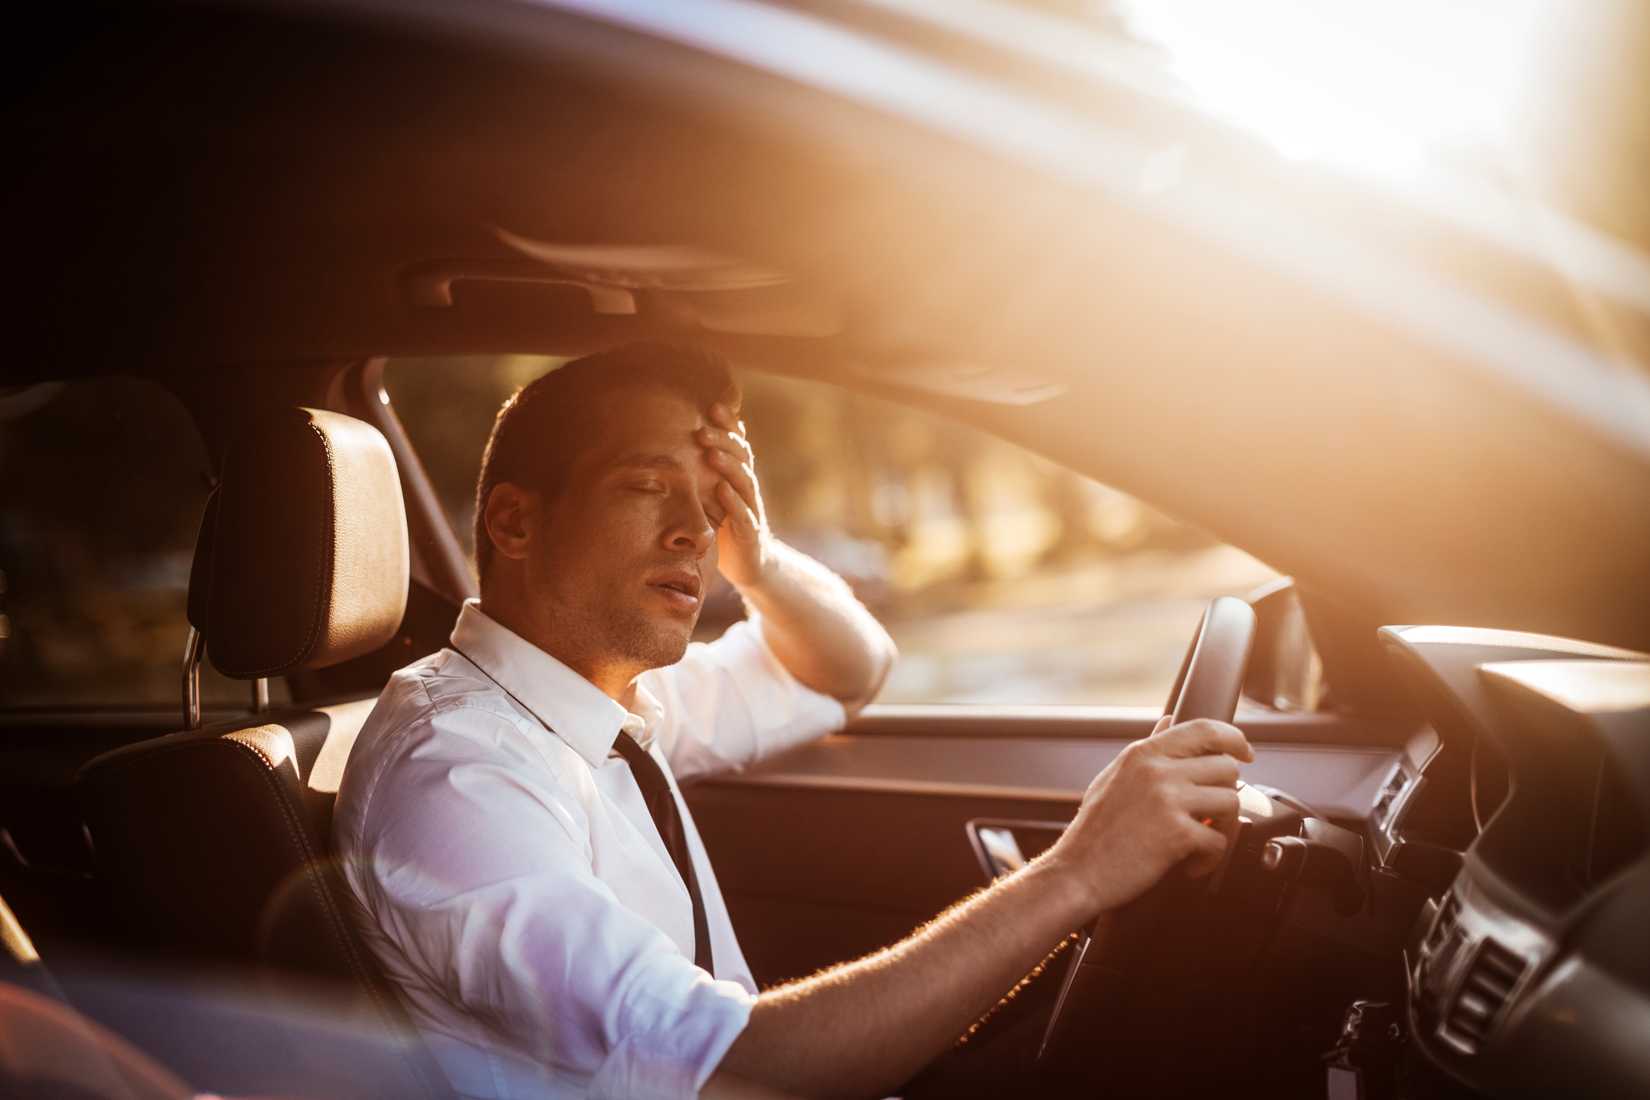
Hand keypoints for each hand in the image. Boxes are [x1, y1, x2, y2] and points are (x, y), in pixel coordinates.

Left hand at [696, 402, 772, 590]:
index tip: (713, 406)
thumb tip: (687, 442)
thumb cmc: (728, 525)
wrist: (752, 565)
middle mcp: (749, 489)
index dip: (729, 426)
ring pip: (745, 483)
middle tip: (702, 430)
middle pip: (742, 458)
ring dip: (728, 466)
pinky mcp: (751, 534)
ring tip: (711, 453)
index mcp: (740, 478)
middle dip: (724, 442)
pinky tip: (721, 490)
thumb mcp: (716, 495)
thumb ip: (708, 471)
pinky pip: (743, 515)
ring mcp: (753, 510)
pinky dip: (733, 502)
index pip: (738, 445)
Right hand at [1047, 717, 1252, 914]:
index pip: (1204, 729)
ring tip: (1202, 840)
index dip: (1234, 738)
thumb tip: (1169, 723)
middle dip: (1227, 792)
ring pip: (1232, 801)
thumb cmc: (1094, 831)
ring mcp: (1168, 800)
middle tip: (1212, 813)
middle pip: (1226, 766)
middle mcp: (1157, 771)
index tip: (1245, 753)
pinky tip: (1191, 864)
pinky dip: (1210, 858)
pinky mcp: (1177, 834)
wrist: (1076, 873)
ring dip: (1224, 826)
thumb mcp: (1115, 776)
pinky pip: (1219, 841)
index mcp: (1143, 754)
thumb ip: (1148, 749)